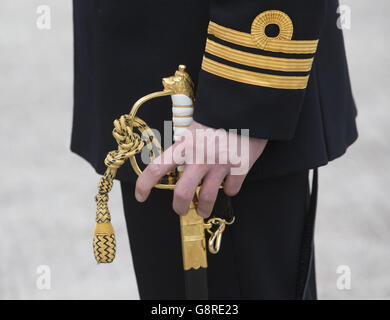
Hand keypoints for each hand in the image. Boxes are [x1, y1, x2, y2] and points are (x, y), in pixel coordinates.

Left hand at [135, 121, 266, 217]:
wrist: (246, 105)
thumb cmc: (218, 115)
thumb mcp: (195, 127)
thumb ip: (187, 146)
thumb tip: (181, 164)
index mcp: (185, 145)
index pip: (157, 168)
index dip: (144, 185)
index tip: (140, 196)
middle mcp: (200, 158)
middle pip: (182, 194)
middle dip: (179, 207)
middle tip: (181, 210)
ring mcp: (220, 164)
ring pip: (208, 198)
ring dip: (204, 209)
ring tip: (204, 211)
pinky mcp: (240, 167)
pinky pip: (232, 189)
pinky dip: (230, 190)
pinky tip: (229, 185)